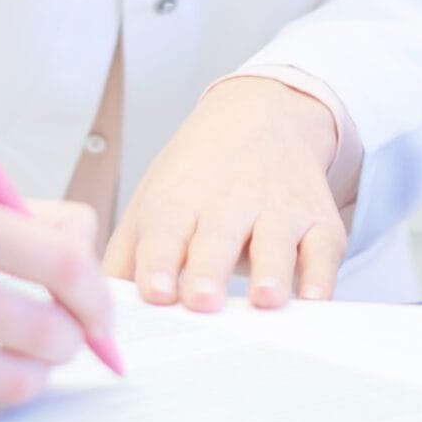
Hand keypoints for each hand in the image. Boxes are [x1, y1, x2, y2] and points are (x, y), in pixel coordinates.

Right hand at [0, 173, 114, 419]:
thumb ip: (21, 221)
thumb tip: (88, 248)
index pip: (55, 258)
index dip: (94, 291)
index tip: (98, 307)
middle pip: (43, 331)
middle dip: (70, 341)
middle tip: (65, 338)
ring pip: (11, 382)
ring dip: (32, 374)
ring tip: (22, 359)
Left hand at [103, 76, 345, 311]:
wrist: (263, 112)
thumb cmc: (199, 172)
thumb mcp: (153, 199)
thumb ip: (125, 257)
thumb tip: (97, 308)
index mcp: (180, 199)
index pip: (164, 230)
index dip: (157, 262)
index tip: (154, 292)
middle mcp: (230, 200)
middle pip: (217, 237)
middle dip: (209, 269)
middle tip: (202, 301)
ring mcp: (278, 208)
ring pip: (275, 241)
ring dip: (271, 271)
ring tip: (265, 299)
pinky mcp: (318, 220)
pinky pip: (324, 248)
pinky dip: (322, 275)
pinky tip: (315, 298)